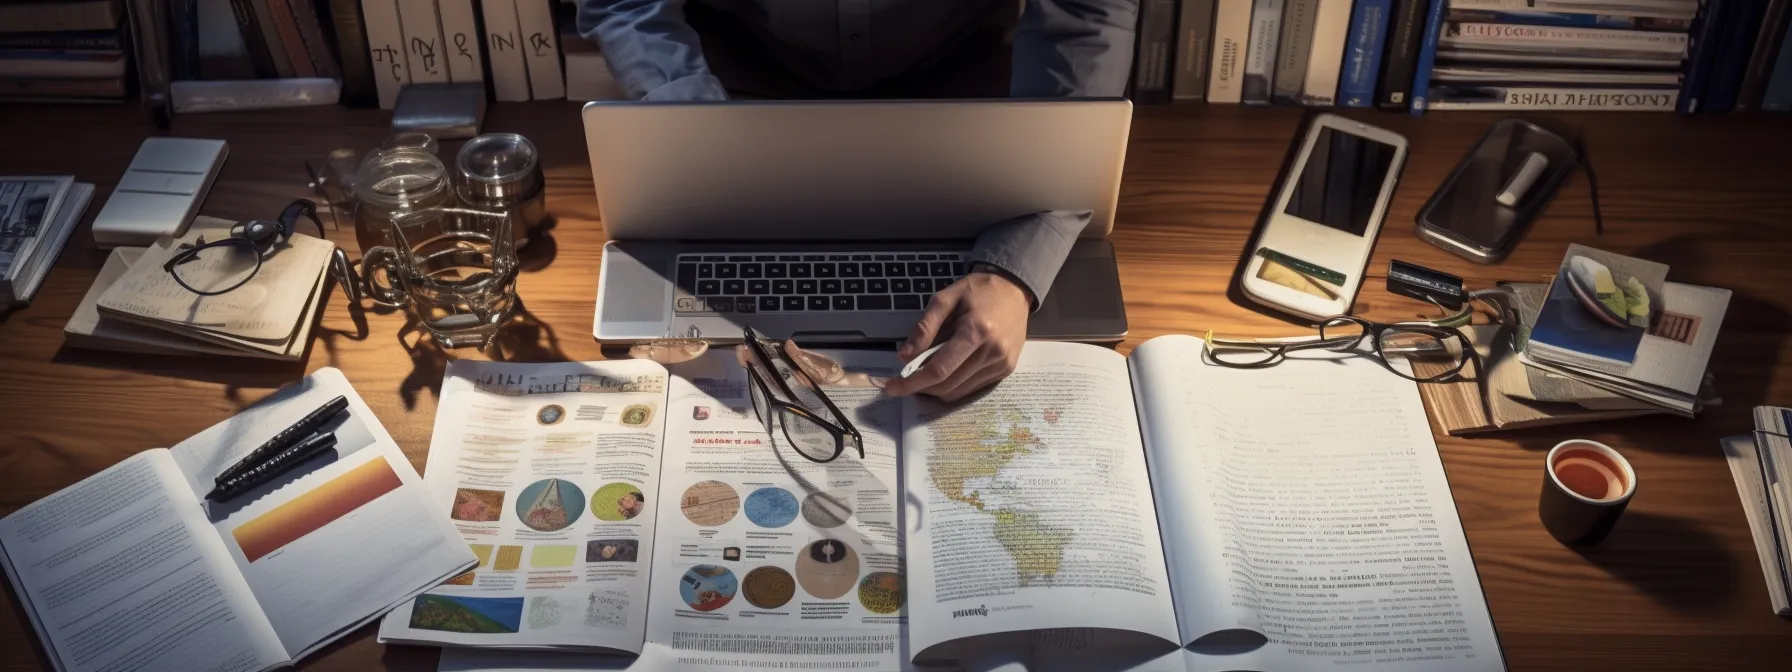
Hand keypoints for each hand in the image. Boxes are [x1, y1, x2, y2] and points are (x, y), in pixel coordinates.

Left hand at [884, 270, 1029, 401]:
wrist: (1014, 289)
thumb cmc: (978, 291)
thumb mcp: (945, 298)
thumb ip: (924, 328)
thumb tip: (904, 356)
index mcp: (975, 331)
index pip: (939, 370)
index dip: (912, 382)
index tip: (893, 387)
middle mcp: (991, 352)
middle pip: (948, 386)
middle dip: (921, 387)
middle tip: (905, 378)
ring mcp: (1001, 364)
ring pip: (959, 391)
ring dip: (936, 389)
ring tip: (925, 373)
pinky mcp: (1006, 370)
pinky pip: (973, 388)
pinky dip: (954, 385)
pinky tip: (947, 370)